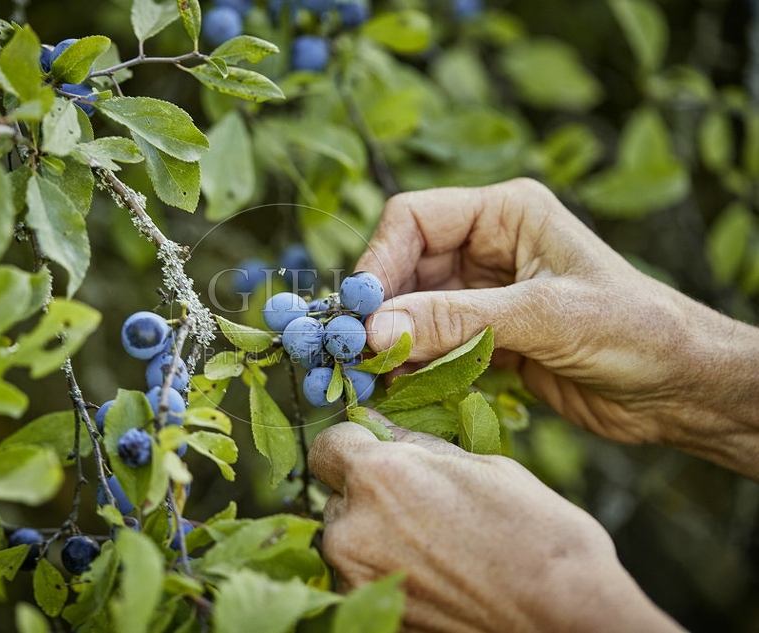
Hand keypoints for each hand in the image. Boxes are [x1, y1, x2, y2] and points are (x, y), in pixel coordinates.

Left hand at [308, 417, 681, 632]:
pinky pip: (361, 578)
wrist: (568, 619)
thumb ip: (416, 445)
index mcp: (378, 476)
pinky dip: (386, 573)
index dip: (356, 444)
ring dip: (375, 535)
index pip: (329, 445)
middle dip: (370, 495)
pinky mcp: (368, 613)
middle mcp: (351, 527)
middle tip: (422, 507)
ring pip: (347, 539)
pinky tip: (432, 577)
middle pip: (338, 496)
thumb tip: (379, 425)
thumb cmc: (538, 537)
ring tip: (434, 546)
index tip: (379, 453)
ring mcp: (355, 578)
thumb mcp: (482, 466)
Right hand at [356, 178, 758, 478]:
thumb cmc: (634, 331)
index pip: (414, 219)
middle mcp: (489, 247)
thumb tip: (375, 328)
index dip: (378, 260)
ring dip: (391, 342)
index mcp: (505, 214)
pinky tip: (400, 389)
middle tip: (353, 353)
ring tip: (371, 378)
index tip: (358, 310)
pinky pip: (433, 344)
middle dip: (379, 309)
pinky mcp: (487, 337)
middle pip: (405, 267)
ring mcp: (485, 294)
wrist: (681, 389)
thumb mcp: (544, 317)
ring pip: (413, 310)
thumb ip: (457, 319)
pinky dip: (413, 365)